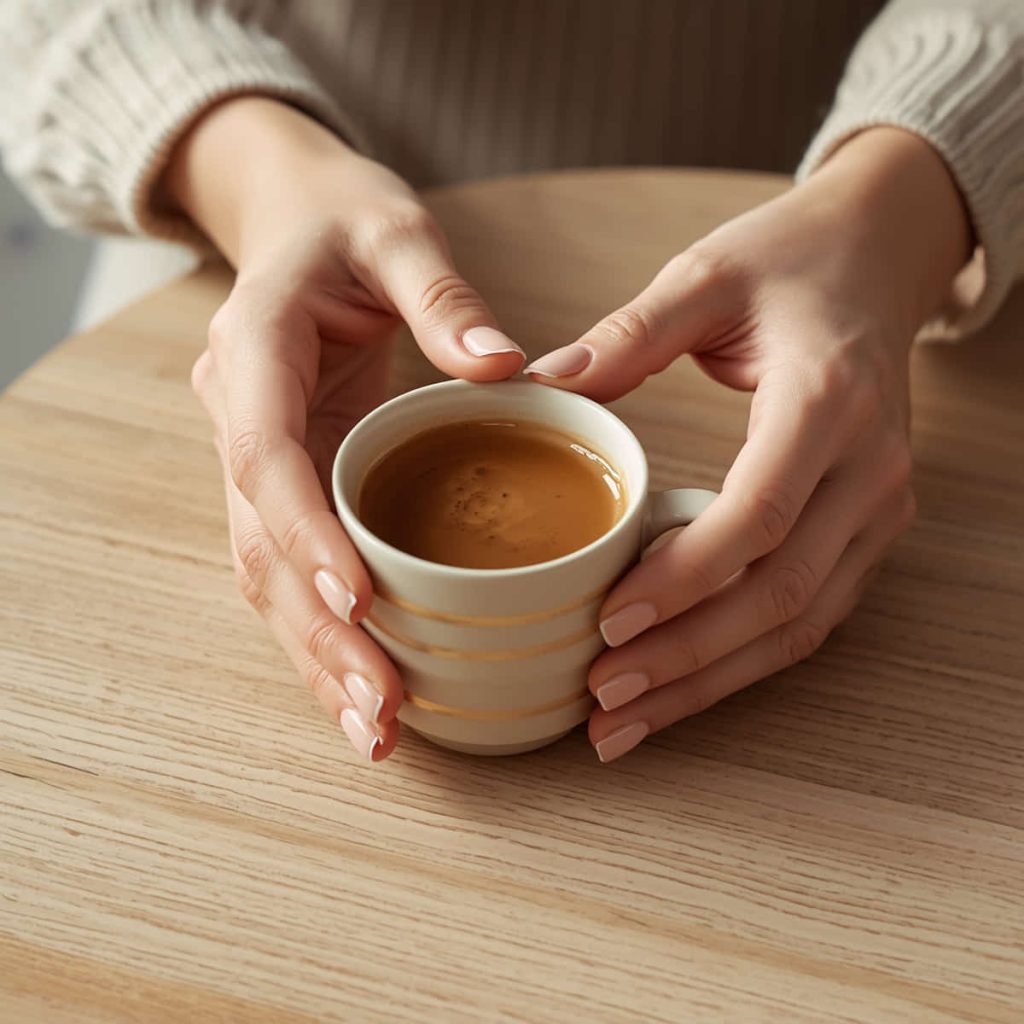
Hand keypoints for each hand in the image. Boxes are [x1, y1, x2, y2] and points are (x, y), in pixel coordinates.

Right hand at [165, 97, 523, 759]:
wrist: (296, 223)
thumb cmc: (346, 223)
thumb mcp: (397, 231)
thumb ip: (442, 294)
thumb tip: (505, 366)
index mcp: (255, 353)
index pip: (267, 456)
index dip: (307, 533)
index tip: (362, 599)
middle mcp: (241, 419)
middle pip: (263, 546)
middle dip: (318, 632)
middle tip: (380, 709)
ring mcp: (259, 460)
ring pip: (270, 578)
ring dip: (317, 657)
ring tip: (375, 730)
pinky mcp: (293, 484)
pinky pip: (295, 570)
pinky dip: (326, 633)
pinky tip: (367, 686)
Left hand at [524, 127, 970, 762]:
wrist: (877, 259)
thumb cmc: (790, 262)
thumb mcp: (705, 275)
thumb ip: (629, 333)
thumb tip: (541, 386)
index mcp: (827, 400)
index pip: (759, 513)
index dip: (684, 578)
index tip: (609, 621)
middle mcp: (868, 468)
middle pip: (781, 591)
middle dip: (688, 655)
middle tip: (601, 696)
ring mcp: (877, 507)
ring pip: (801, 622)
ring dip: (713, 679)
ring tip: (627, 720)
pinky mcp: (866, 529)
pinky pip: (812, 614)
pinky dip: (744, 660)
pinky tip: (681, 686)